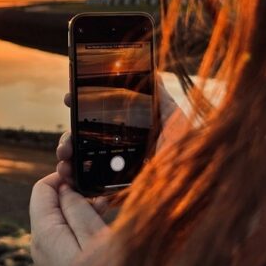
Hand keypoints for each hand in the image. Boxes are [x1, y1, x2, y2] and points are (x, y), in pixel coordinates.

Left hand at [29, 172, 118, 265]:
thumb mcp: (97, 238)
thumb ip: (79, 209)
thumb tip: (66, 189)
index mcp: (45, 233)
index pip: (42, 189)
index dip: (63, 177)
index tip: (86, 175)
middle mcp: (40, 244)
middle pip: (50, 205)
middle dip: (75, 195)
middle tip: (102, 195)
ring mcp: (48, 258)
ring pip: (60, 222)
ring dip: (80, 212)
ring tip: (107, 210)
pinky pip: (64, 239)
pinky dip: (80, 229)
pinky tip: (100, 228)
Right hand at [58, 75, 189, 186]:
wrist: (201, 182)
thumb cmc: (192, 150)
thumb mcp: (175, 119)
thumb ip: (159, 98)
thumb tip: (152, 70)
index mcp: (132, 134)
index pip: (99, 121)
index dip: (81, 109)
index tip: (68, 98)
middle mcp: (121, 154)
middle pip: (85, 142)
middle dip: (69, 138)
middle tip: (66, 140)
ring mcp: (117, 175)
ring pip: (82, 163)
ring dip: (67, 158)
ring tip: (64, 158)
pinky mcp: (117, 194)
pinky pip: (89, 189)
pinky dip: (74, 182)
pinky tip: (69, 177)